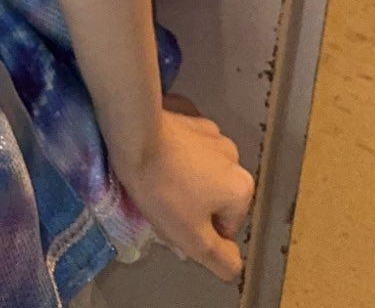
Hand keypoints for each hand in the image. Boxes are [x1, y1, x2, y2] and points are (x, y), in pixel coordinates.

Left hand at [115, 91, 255, 284]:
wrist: (133, 134)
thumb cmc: (163, 190)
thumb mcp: (192, 239)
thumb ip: (221, 258)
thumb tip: (234, 261)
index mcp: (241, 188)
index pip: (224, 227)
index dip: (198, 232)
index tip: (173, 223)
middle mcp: (233, 156)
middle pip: (214, 195)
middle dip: (192, 203)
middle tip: (162, 203)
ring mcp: (211, 130)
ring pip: (200, 168)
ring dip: (184, 176)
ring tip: (155, 178)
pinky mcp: (188, 112)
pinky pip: (185, 142)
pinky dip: (175, 149)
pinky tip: (155, 152)